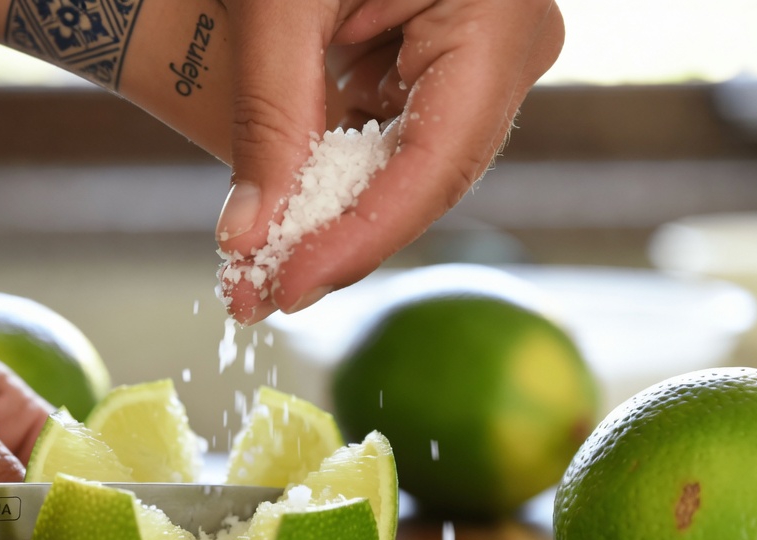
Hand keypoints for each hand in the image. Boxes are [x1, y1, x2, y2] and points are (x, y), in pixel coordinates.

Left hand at [215, 0, 563, 322]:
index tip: (284, 288)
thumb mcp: (282, 2)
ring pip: (407, 173)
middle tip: (253, 293)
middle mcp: (507, 51)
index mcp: (494, 21)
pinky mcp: (444, 64)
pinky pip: (394, 140)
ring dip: (327, 219)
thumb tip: (248, 239)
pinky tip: (280, 209)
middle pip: (423, 183)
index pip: (433, 166)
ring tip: (253, 264)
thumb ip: (271, 119)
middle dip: (333, 244)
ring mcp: (481, 61)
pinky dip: (333, 176)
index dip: (357, 241)